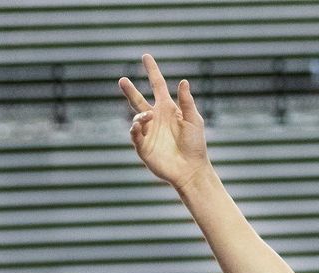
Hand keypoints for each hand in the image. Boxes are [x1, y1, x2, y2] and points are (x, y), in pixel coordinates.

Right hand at [118, 54, 210, 189]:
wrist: (192, 170)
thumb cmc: (196, 145)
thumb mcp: (194, 121)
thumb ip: (187, 102)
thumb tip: (183, 81)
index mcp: (168, 109)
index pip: (157, 86)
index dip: (152, 71)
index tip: (145, 56)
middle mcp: (156, 119)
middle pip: (138, 100)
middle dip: (130, 91)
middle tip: (122, 80)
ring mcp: (148, 132)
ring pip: (136, 118)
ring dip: (141, 116)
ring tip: (149, 116)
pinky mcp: (143, 147)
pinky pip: (135, 135)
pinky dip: (136, 128)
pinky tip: (140, 125)